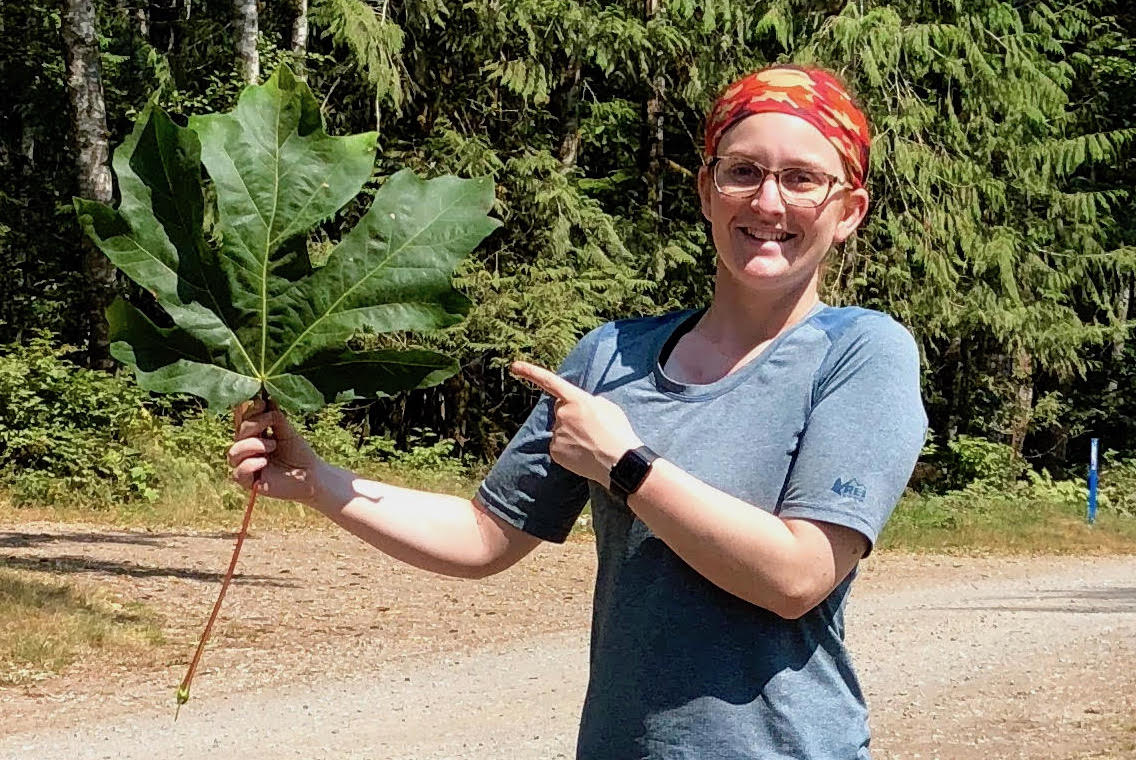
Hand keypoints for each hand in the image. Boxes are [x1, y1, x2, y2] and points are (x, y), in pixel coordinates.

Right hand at [228, 399, 324, 504]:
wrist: (311, 475)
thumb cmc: (299, 452)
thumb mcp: (288, 432)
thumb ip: (276, 417)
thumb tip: (267, 397)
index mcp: (255, 435)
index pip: (242, 420)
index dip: (248, 410)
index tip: (261, 402)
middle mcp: (247, 449)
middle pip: (237, 433)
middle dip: (253, 424)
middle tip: (271, 421)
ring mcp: (246, 465)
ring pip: (233, 453)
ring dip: (252, 445)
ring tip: (272, 446)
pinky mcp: (249, 482)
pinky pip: (237, 472)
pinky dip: (249, 464)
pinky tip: (263, 462)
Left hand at [510, 360, 643, 485]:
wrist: (619, 462)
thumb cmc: (618, 432)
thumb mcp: (608, 407)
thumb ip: (589, 401)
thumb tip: (581, 406)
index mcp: (576, 399)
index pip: (549, 381)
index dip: (530, 372)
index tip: (514, 366)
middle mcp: (562, 414)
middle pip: (561, 410)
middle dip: (572, 416)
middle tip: (591, 428)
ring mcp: (557, 433)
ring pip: (560, 430)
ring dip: (572, 434)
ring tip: (592, 442)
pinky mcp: (555, 451)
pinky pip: (559, 446)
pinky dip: (569, 449)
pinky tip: (584, 453)